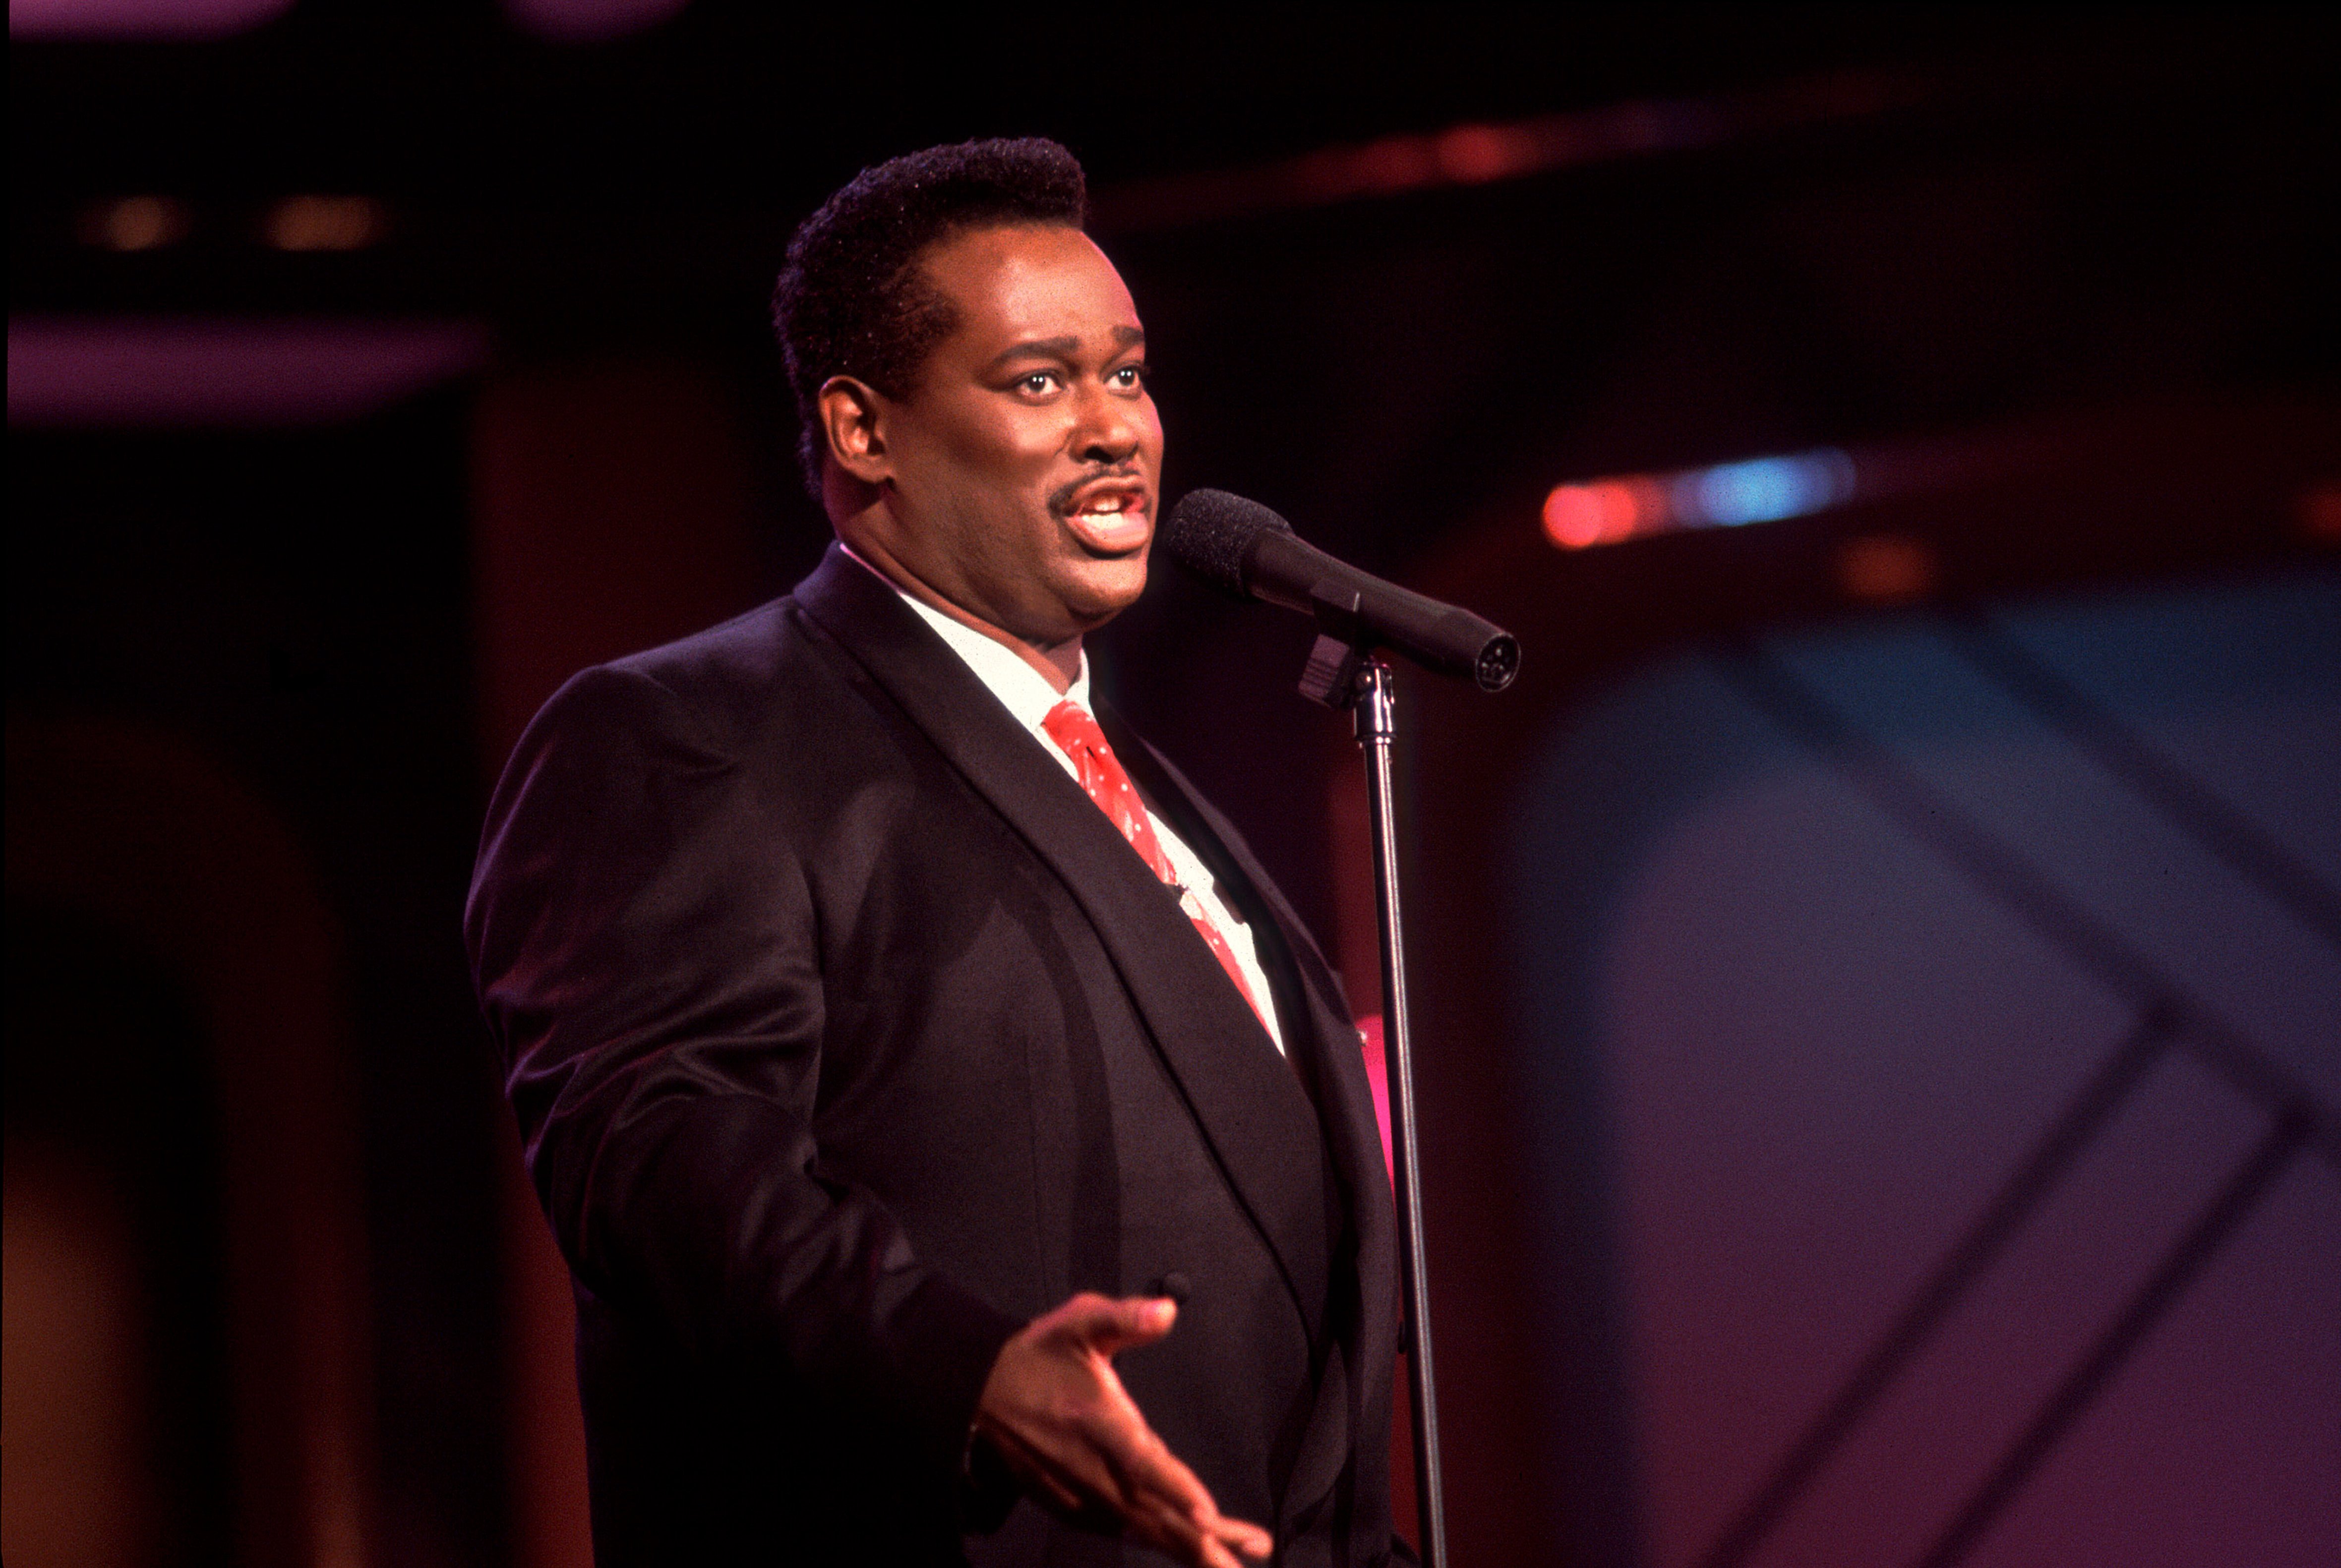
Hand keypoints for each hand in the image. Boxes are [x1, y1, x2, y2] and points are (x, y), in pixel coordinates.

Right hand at [973, 1292, 1273, 1567]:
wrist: (982, 1395)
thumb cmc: (1039, 1356)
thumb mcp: (1077, 1322)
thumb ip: (1123, 1317)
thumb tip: (1166, 1310)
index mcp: (1094, 1420)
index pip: (1139, 1461)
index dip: (1174, 1488)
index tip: (1208, 1514)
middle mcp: (1090, 1467)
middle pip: (1153, 1512)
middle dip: (1205, 1538)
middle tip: (1255, 1549)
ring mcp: (1082, 1494)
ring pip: (1145, 1530)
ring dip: (1193, 1547)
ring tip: (1241, 1556)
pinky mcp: (1076, 1509)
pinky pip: (1126, 1532)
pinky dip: (1163, 1542)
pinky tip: (1198, 1549)